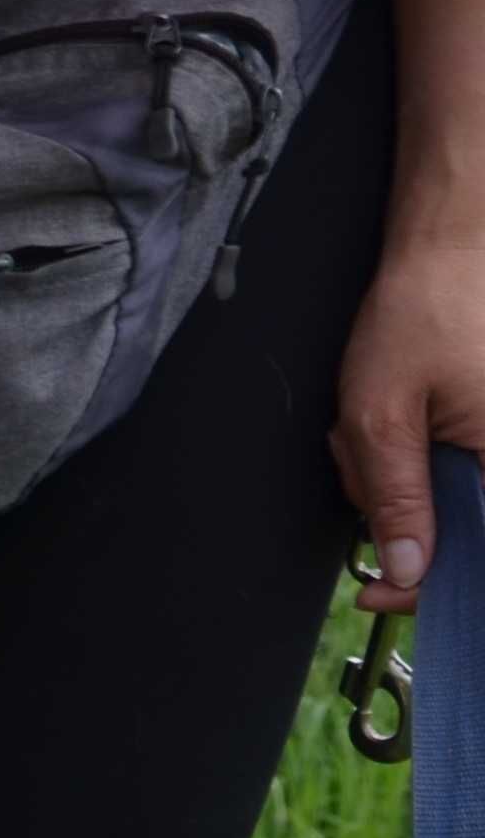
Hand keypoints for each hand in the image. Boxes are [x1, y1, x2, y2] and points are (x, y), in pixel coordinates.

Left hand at [335, 225, 484, 612]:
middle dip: (405, 511)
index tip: (379, 591)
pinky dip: (419, 459)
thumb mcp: (381, 412)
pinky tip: (402, 423)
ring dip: (405, 479)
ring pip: (458, 499)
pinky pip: (462, 468)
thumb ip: (397, 497)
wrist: (451, 246)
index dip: (434, 587)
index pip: (483, 557)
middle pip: (467, 528)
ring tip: (376, 431)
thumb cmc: (420, 311)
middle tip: (365, 462)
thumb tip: (411, 572)